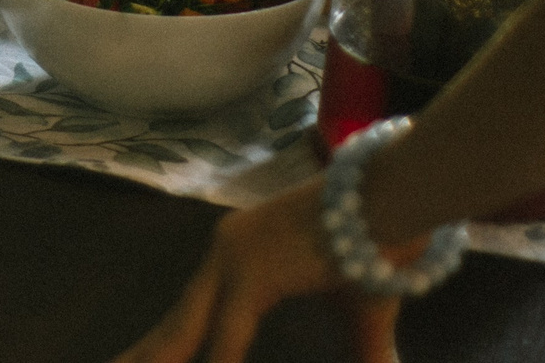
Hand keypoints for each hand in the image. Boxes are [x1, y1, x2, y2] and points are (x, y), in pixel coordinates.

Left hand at [111, 179, 399, 362]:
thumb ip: (362, 352)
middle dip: (148, 352)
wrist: (400, 199)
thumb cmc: (384, 247)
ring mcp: (234, 259)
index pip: (192, 312)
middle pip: (176, 320)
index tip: (144, 359)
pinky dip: (219, 360)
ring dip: (161, 357)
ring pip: (186, 329)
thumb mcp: (361, 313)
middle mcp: (226, 254)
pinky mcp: (253, 272)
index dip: (169, 344)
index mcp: (239, 257)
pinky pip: (227, 335)